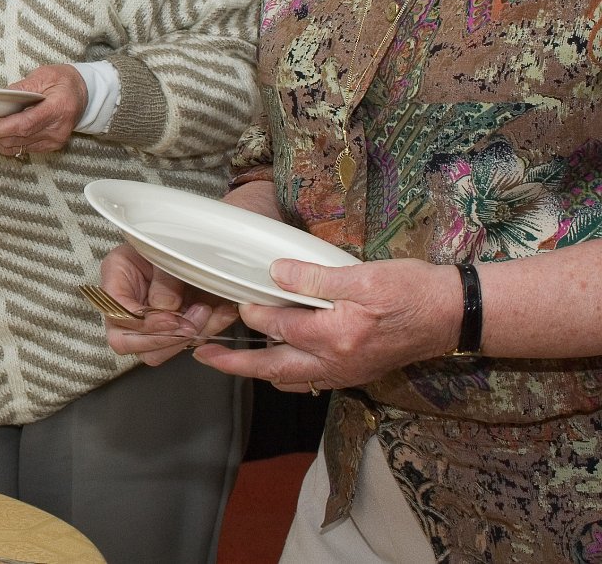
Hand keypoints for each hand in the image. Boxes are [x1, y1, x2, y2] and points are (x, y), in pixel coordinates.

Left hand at [0, 63, 84, 157]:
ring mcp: (52, 141)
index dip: (0, 127)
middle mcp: (55, 130)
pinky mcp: (47, 146)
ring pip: (14, 147)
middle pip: (15, 138)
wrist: (87, 95)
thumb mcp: (45, 75)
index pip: (24, 125)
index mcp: (58, 109)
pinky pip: (19, 148)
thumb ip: (22, 87)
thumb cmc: (66, 81)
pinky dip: (0, 142)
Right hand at [95, 243, 240, 365]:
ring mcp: (149, 323)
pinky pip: (185, 344)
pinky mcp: (173, 329)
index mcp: (117, 280)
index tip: (171, 319)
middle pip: (126, 342)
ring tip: (207, 312)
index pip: (115, 314)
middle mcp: (127, 307)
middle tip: (190, 325)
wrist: (195, 242)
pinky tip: (221, 313)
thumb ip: (164, 278)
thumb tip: (166, 306)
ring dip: (184, 339)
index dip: (143, 323)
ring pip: (156, 352)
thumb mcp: (164, 250)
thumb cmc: (171, 241)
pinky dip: (208, 331)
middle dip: (162, 338)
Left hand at [192, 257, 461, 392]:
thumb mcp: (362, 275)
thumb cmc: (412, 290)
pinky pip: (311, 381)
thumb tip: (275, 273)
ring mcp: (346, 372)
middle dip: (235, 364)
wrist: (453, 315)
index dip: (254, 310)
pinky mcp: (355, 373)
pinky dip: (287, 374)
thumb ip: (314, 277)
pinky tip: (277, 363)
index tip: (238, 298)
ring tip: (231, 360)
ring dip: (259, 370)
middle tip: (202, 355)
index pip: (279, 325)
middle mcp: (337, 362)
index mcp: (335, 336)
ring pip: (291, 378)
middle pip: (273, 367)